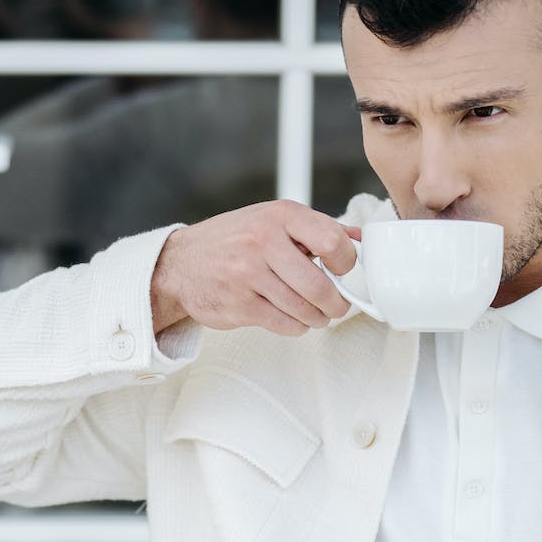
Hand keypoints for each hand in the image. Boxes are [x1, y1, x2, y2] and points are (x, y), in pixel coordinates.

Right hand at [149, 201, 359, 337]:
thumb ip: (316, 228)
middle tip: (337, 305)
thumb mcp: (272, 219)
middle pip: (320, 286)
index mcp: (279, 216)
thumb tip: (361, 239)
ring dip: (318, 318)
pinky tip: (292, 318)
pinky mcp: (240, 306)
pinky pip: (285, 325)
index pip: (333, 242)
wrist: (181, 264)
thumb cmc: (233, 240)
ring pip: (305, 310)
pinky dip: (296, 326)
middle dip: (337, 303)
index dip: (347, 263)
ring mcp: (249, 275)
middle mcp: (263, 242)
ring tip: (315, 313)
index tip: (343, 271)